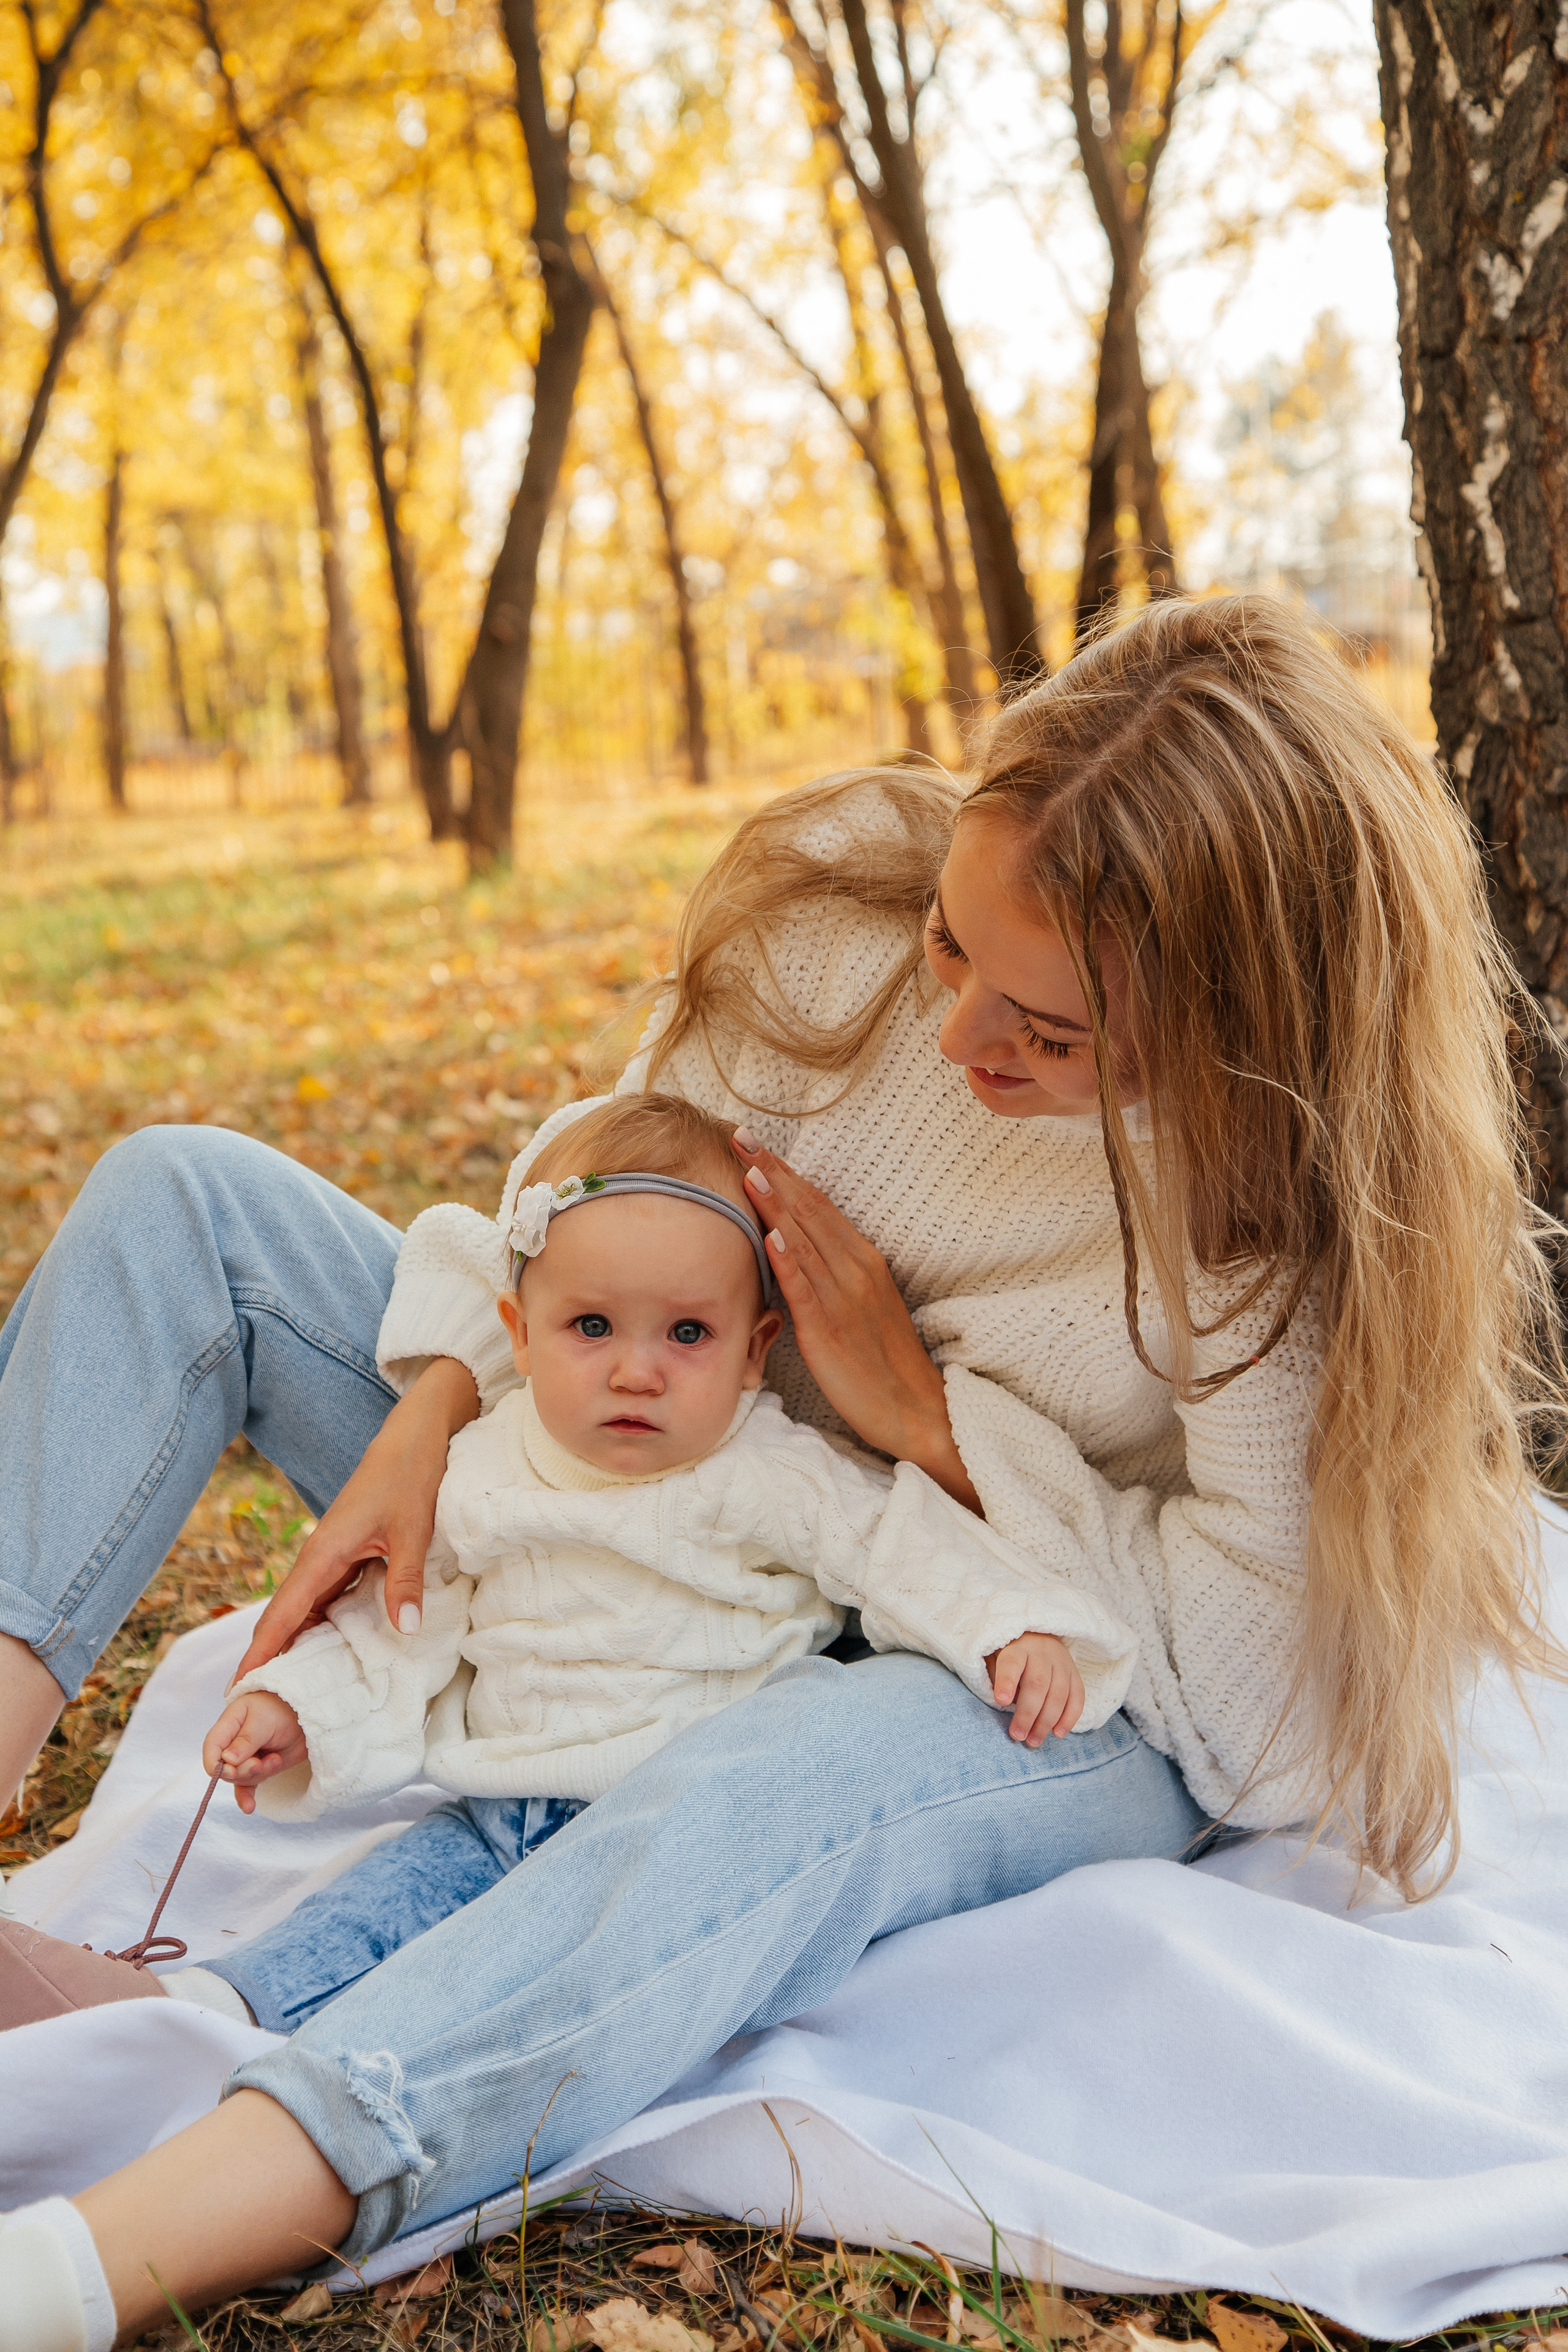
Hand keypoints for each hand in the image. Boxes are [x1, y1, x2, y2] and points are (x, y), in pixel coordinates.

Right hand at [203, 1690, 306, 1813]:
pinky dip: (248, 1797)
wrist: (305, 1716)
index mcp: (228, 1725)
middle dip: (243, 1771)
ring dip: (258, 1775)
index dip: (217, 1765)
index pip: (211, 1749)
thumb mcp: (263, 1720)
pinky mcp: (259, 1768)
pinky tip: (249, 1807)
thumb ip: (246, 1740)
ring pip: (241, 1779)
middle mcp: (232, 1744)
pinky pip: (248, 1786)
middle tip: (260, 1763)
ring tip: (275, 1759)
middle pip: (226, 1770)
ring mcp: (246, 1758)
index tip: (231, 1770)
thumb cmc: (281, 1708)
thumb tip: (226, 1760)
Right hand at [230, 1356, 477, 1680]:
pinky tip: (319, 1655)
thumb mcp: (413, 1530)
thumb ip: (406, 1580)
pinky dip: (314, 1629)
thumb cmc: (409, 1477)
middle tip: (247, 1708)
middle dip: (264, 1660)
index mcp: (323, 1554)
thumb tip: (406, 1629)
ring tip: (276, 1694)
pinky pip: (322, 1601)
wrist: (413, 1439)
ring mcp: (329, 1558)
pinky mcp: (344, 1556)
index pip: (282, 1615)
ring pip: (301, 1612)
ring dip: (288, 1647)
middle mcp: (317, 1560)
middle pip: (282, 1619)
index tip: (238, 1690)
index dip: (260, 1654)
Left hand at [730, 1131, 979, 1510]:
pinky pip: (806, 1290)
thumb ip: (827, 1275)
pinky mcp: (831, 1330)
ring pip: (805, 1240)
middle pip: (809, 1210)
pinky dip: (789, 1259)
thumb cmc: (883, 1361)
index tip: (755, 1144)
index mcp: (862, 1259)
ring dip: (776, 1203)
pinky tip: (771, 1236)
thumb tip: (790, 1249)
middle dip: (773, 1171)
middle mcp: (855, 1269)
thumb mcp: (858, 1305)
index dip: (785, 1171)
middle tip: (740, 1136)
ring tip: (749, 1170)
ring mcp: (845, 1298)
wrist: (917, 1409)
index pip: (818, 1204)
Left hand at [985, 1632, 1084, 1744]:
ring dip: (1046, 1722)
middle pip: (1037, 1684)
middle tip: (1018, 1736)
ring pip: (1058, 1694)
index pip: (1012, 1663)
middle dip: (1027, 1714)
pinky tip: (1057, 1734)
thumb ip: (995, 1678)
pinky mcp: (1075, 1674)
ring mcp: (1062, 1663)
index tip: (1000, 1700)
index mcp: (1018, 1648)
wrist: (1037, 1639)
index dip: (1007, 1681)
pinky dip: (1069, 1718)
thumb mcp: (995, 1659)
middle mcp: (1042, 1653)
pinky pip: (1077, 1697)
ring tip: (1033, 1741)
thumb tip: (1002, 1704)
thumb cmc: (1010, 1658)